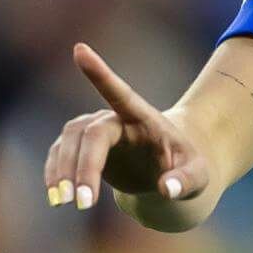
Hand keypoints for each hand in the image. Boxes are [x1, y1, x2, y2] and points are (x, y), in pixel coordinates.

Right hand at [42, 43, 209, 210]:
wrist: (169, 168)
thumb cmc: (186, 165)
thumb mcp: (198, 175)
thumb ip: (186, 181)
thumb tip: (167, 190)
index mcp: (143, 117)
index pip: (120, 93)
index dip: (100, 73)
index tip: (80, 49)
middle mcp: (114, 118)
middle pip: (90, 135)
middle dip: (83, 167)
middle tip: (82, 202)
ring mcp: (94, 130)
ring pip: (69, 142)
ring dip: (62, 171)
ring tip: (64, 203)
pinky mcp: (81, 147)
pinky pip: (60, 154)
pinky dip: (54, 174)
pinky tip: (56, 197)